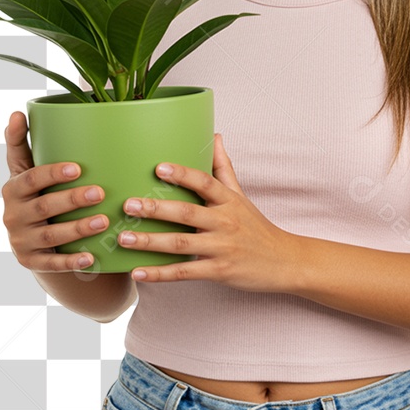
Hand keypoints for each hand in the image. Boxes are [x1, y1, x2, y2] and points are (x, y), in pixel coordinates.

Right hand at [1, 111, 109, 272]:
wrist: (33, 238)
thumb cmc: (36, 194)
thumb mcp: (27, 171)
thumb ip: (21, 145)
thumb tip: (16, 112)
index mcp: (13, 189)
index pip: (31, 179)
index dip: (52, 173)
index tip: (77, 167)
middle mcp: (12, 215)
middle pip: (44, 206)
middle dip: (72, 199)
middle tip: (100, 192)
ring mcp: (21, 241)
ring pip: (51, 235)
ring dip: (78, 228)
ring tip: (105, 221)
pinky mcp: (31, 262)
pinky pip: (52, 264)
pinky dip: (71, 262)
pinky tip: (91, 257)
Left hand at [120, 134, 299, 290]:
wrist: (285, 261)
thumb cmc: (257, 227)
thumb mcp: (242, 196)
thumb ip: (223, 168)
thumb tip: (215, 135)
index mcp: (229, 201)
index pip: (205, 182)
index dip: (182, 174)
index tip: (158, 168)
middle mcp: (225, 222)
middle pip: (187, 213)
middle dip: (156, 209)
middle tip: (128, 205)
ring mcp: (221, 248)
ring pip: (181, 244)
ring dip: (151, 242)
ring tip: (124, 238)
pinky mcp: (219, 271)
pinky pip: (185, 272)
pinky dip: (160, 274)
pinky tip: (138, 272)